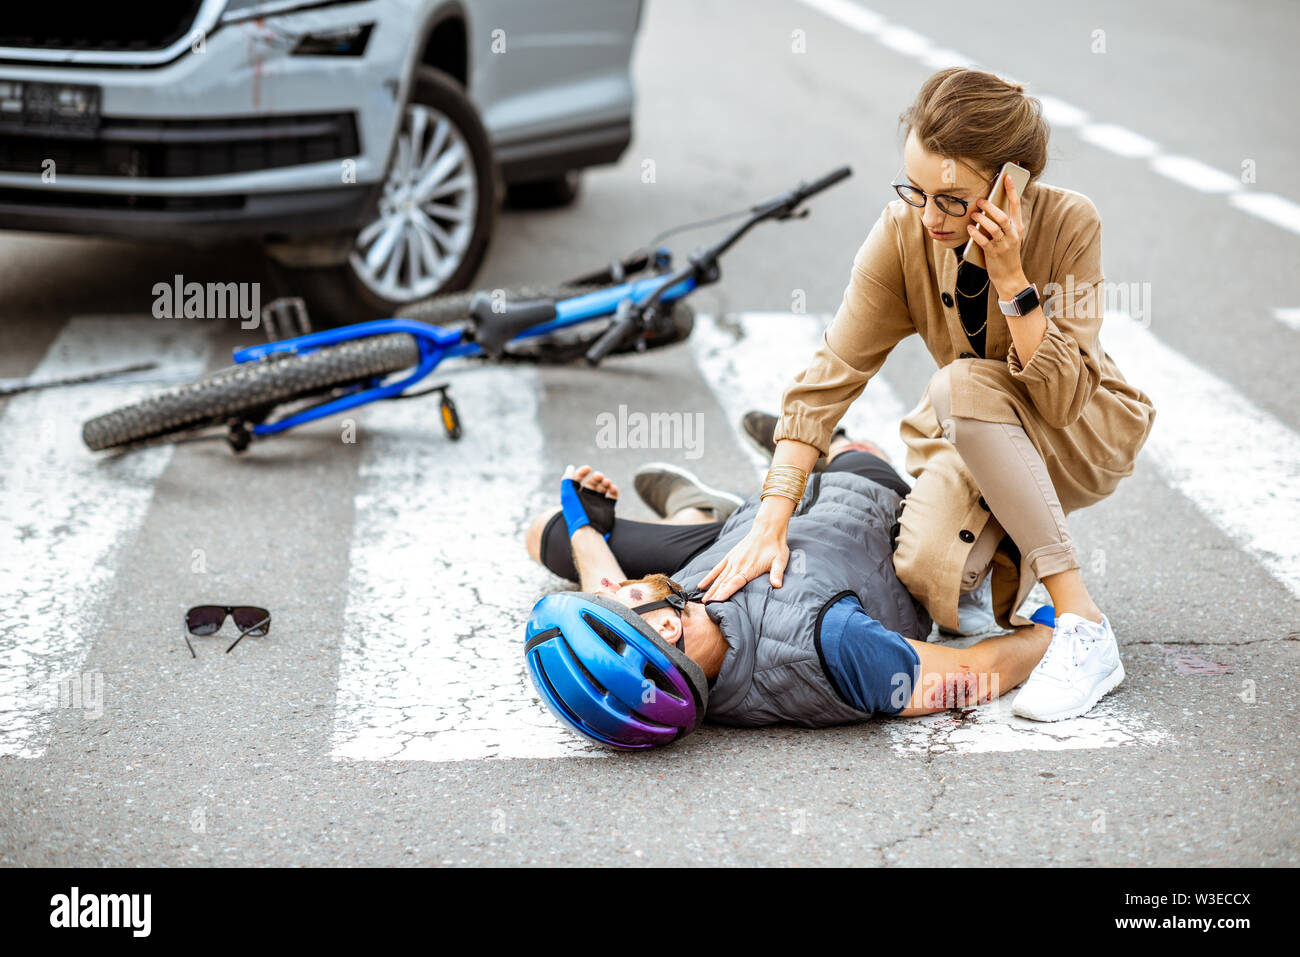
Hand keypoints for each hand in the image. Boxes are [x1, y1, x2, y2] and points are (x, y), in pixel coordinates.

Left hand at [560, 464, 618, 537]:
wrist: (588, 530)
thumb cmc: (576, 512)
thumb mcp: (567, 494)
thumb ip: (567, 479)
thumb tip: (570, 467)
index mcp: (575, 496)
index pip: (578, 480)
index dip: (582, 472)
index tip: (588, 468)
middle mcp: (586, 499)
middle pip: (592, 482)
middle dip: (597, 477)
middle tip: (599, 476)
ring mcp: (597, 504)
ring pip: (603, 488)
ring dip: (606, 482)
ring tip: (607, 483)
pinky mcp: (607, 508)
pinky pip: (612, 496)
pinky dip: (613, 490)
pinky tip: (613, 488)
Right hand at [697, 522, 789, 601]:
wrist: (767, 530)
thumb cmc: (775, 547)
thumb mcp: (780, 561)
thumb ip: (777, 574)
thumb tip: (778, 585)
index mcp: (749, 568)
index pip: (735, 583)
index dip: (725, 592)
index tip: (716, 601)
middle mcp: (738, 565)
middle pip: (724, 582)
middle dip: (715, 594)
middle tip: (706, 606)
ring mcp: (732, 560)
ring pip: (719, 577)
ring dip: (711, 588)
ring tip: (703, 599)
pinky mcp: (730, 556)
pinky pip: (717, 568)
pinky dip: (709, 576)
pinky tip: (702, 584)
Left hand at [968, 173, 1027, 296]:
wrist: (1009, 276)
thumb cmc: (1006, 253)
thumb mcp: (1009, 236)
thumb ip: (1003, 223)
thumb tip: (989, 207)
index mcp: (1018, 227)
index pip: (1016, 205)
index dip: (1011, 190)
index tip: (1006, 177)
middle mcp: (1013, 235)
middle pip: (1003, 216)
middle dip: (991, 207)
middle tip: (980, 201)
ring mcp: (1004, 244)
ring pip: (994, 228)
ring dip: (982, 219)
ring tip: (973, 214)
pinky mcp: (994, 254)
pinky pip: (984, 241)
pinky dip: (976, 234)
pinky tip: (970, 228)